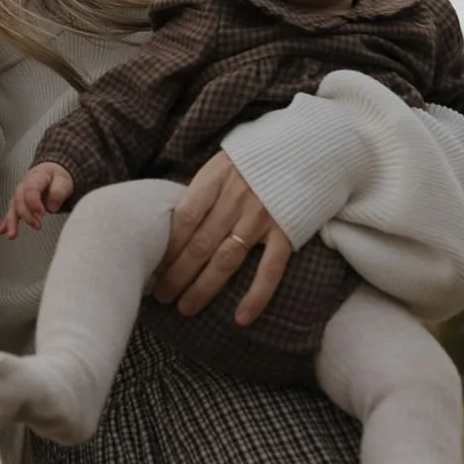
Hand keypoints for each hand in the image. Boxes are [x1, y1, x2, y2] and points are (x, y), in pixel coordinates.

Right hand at [0, 162, 73, 238]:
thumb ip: (58, 192)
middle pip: (19, 200)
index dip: (35, 203)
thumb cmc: (56, 177)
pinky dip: (5, 222)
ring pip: (13, 207)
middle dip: (26, 215)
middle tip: (37, 225)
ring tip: (11, 234)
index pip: (30, 190)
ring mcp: (19, 194)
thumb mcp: (63, 180)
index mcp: (35, 177)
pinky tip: (2, 230)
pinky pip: (11, 212)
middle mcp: (24, 186)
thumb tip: (52, 207)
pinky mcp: (18, 203)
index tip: (43, 213)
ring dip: (11, 221)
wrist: (51, 173)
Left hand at [150, 150, 291, 325]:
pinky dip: (256, 296)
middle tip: (161, 296)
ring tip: (185, 307)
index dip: (167, 247)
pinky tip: (241, 317)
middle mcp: (236, 199)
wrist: (309, 145)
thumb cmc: (259, 156)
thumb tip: (175, 221)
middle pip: (199, 244)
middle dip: (177, 274)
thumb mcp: (224, 161)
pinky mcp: (286, 231)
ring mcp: (262, 217)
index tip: (154, 266)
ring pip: (226, 260)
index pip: (184, 219)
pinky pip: (269, 269)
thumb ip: (204, 190)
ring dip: (203, 288)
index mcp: (215, 178)